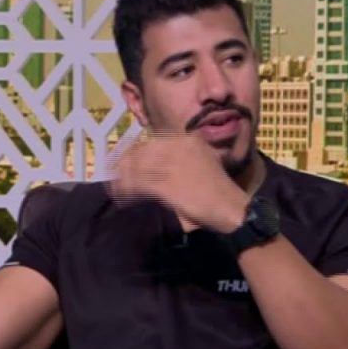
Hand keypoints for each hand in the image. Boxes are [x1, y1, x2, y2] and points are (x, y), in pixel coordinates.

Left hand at [109, 133, 248, 233]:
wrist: (233, 209)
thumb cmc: (218, 191)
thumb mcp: (202, 164)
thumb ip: (179, 159)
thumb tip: (150, 165)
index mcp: (188, 140)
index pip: (152, 143)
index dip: (134, 154)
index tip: (122, 164)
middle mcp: (179, 147)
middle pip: (141, 154)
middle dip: (124, 167)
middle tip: (114, 179)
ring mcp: (173, 165)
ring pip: (138, 169)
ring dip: (123, 181)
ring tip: (115, 192)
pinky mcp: (168, 184)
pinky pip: (140, 185)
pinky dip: (128, 192)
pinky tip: (122, 199)